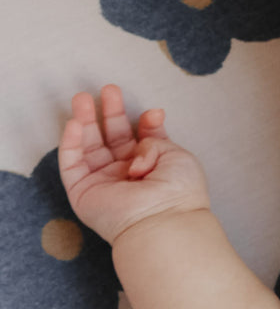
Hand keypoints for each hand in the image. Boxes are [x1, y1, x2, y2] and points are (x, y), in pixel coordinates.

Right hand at [58, 84, 209, 244]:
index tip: (152, 114)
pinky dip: (71, 142)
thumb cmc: (178, 190)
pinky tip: (75, 123)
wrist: (163, 219)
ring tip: (82, 97)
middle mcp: (128, 174)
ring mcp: (104, 182)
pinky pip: (72, 164)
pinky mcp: (83, 192)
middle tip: (107, 89)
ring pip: (89, 146)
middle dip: (110, 113)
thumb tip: (149, 119)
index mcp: (154, 167)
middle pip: (113, 138)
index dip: (145, 123)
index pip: (143, 139)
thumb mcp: (176, 154)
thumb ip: (156, 136)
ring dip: (85, 121)